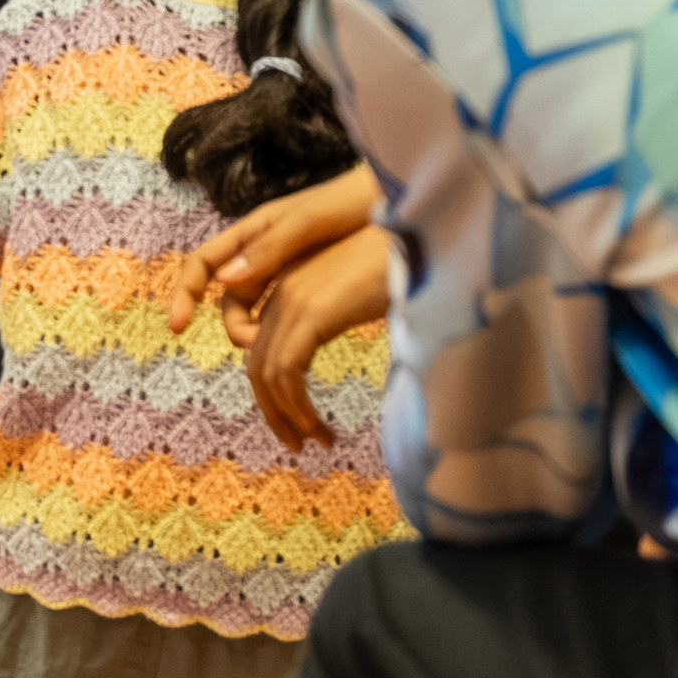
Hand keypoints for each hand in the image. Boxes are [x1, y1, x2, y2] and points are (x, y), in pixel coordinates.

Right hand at [167, 163, 376, 336]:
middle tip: (258, 348)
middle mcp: (263, 254)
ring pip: (257, 313)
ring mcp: (288, 272)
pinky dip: (285, 336)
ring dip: (260, 338)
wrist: (400, 201)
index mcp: (254, 231)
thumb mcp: (310, 221)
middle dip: (236, 328)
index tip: (179, 327)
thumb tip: (224, 280)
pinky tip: (304, 352)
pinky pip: (285, 317)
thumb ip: (270, 247)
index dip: (184, 293)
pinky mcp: (312, 287)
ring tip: (287, 357)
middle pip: (231, 300)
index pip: (202, 264)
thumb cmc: (355, 201)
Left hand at [226, 227, 395, 451]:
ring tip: (312, 442)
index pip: (261, 348)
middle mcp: (282, 292)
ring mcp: (293, 300)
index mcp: (290, 287)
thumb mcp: (353, 295)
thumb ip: (331, 316)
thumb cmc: (398, 263)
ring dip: (286, 417)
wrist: (420, 234)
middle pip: (257, 364)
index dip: (272, 390)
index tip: (298, 419)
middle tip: (296, 443)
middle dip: (273, 411)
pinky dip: (296, 408)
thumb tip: (325, 345)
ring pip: (266, 373)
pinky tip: (318, 428)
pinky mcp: (311, 311)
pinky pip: (286, 371)